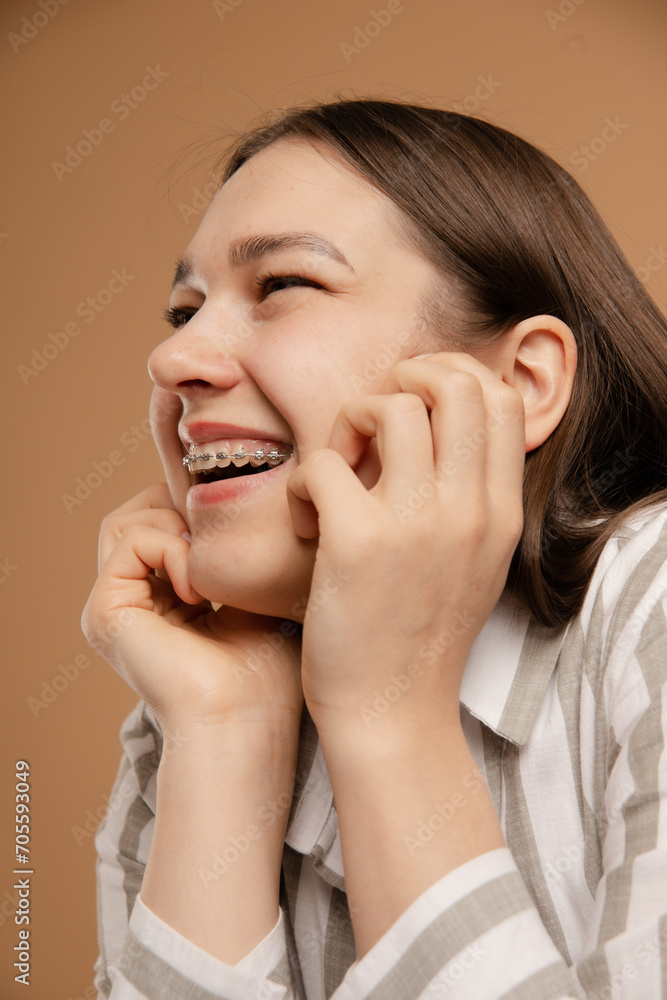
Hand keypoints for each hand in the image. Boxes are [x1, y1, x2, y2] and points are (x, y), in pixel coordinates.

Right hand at [81, 483, 302, 733]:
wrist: (245, 720)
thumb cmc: (264, 671)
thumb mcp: (252, 594)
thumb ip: (232, 552)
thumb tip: (233, 500)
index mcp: (161, 601)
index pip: (158, 523)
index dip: (194, 509)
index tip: (235, 524)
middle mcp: (130, 603)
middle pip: (134, 515)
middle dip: (179, 507)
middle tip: (218, 538)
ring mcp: (112, 607)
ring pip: (125, 522)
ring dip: (176, 528)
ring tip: (209, 568)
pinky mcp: (104, 612)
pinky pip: (129, 543)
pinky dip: (171, 551)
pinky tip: (201, 590)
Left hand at [286, 352, 524, 733]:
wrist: (393, 716)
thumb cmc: (419, 638)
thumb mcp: (473, 564)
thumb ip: (469, 498)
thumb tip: (435, 426)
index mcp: (501, 513)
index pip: (503, 397)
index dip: (454, 378)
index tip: (414, 405)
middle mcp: (470, 511)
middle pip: (453, 383)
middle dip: (403, 378)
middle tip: (370, 424)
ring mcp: (418, 525)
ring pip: (389, 405)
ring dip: (350, 422)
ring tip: (338, 471)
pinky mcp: (358, 543)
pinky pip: (323, 462)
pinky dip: (302, 482)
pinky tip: (306, 520)